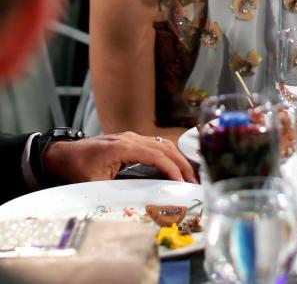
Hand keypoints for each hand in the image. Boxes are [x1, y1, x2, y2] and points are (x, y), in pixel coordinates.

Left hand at [43, 131, 196, 184]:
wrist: (61, 154)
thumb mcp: (95, 183)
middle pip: (166, 148)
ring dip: (178, 158)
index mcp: (124, 147)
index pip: (157, 156)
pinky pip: (156, 144)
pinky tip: (174, 166)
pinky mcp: (131, 140)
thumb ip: (117, 189)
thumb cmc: (76, 168)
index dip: (172, 169)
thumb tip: (138, 202)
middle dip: (182, 164)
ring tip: (188, 175)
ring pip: (163, 144)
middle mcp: (131, 138)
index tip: (182, 183)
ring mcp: (132, 137)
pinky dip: (169, 154)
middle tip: (193, 181)